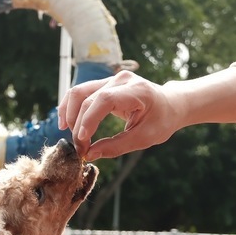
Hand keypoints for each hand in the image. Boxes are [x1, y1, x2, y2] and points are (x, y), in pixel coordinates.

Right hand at [58, 70, 180, 160]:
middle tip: (80, 149)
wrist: (170, 104)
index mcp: (136, 90)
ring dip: (70, 114)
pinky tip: (65, 122)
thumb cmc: (161, 121)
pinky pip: (80, 92)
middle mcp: (120, 80)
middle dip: (78, 125)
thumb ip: (117, 146)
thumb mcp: (145, 138)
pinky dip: (70, 107)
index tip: (82, 142)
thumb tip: (90, 154)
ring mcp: (111, 79)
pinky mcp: (104, 84)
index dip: (89, 120)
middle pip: (87, 98)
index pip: (104, 100)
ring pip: (78, 92)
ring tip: (70, 135)